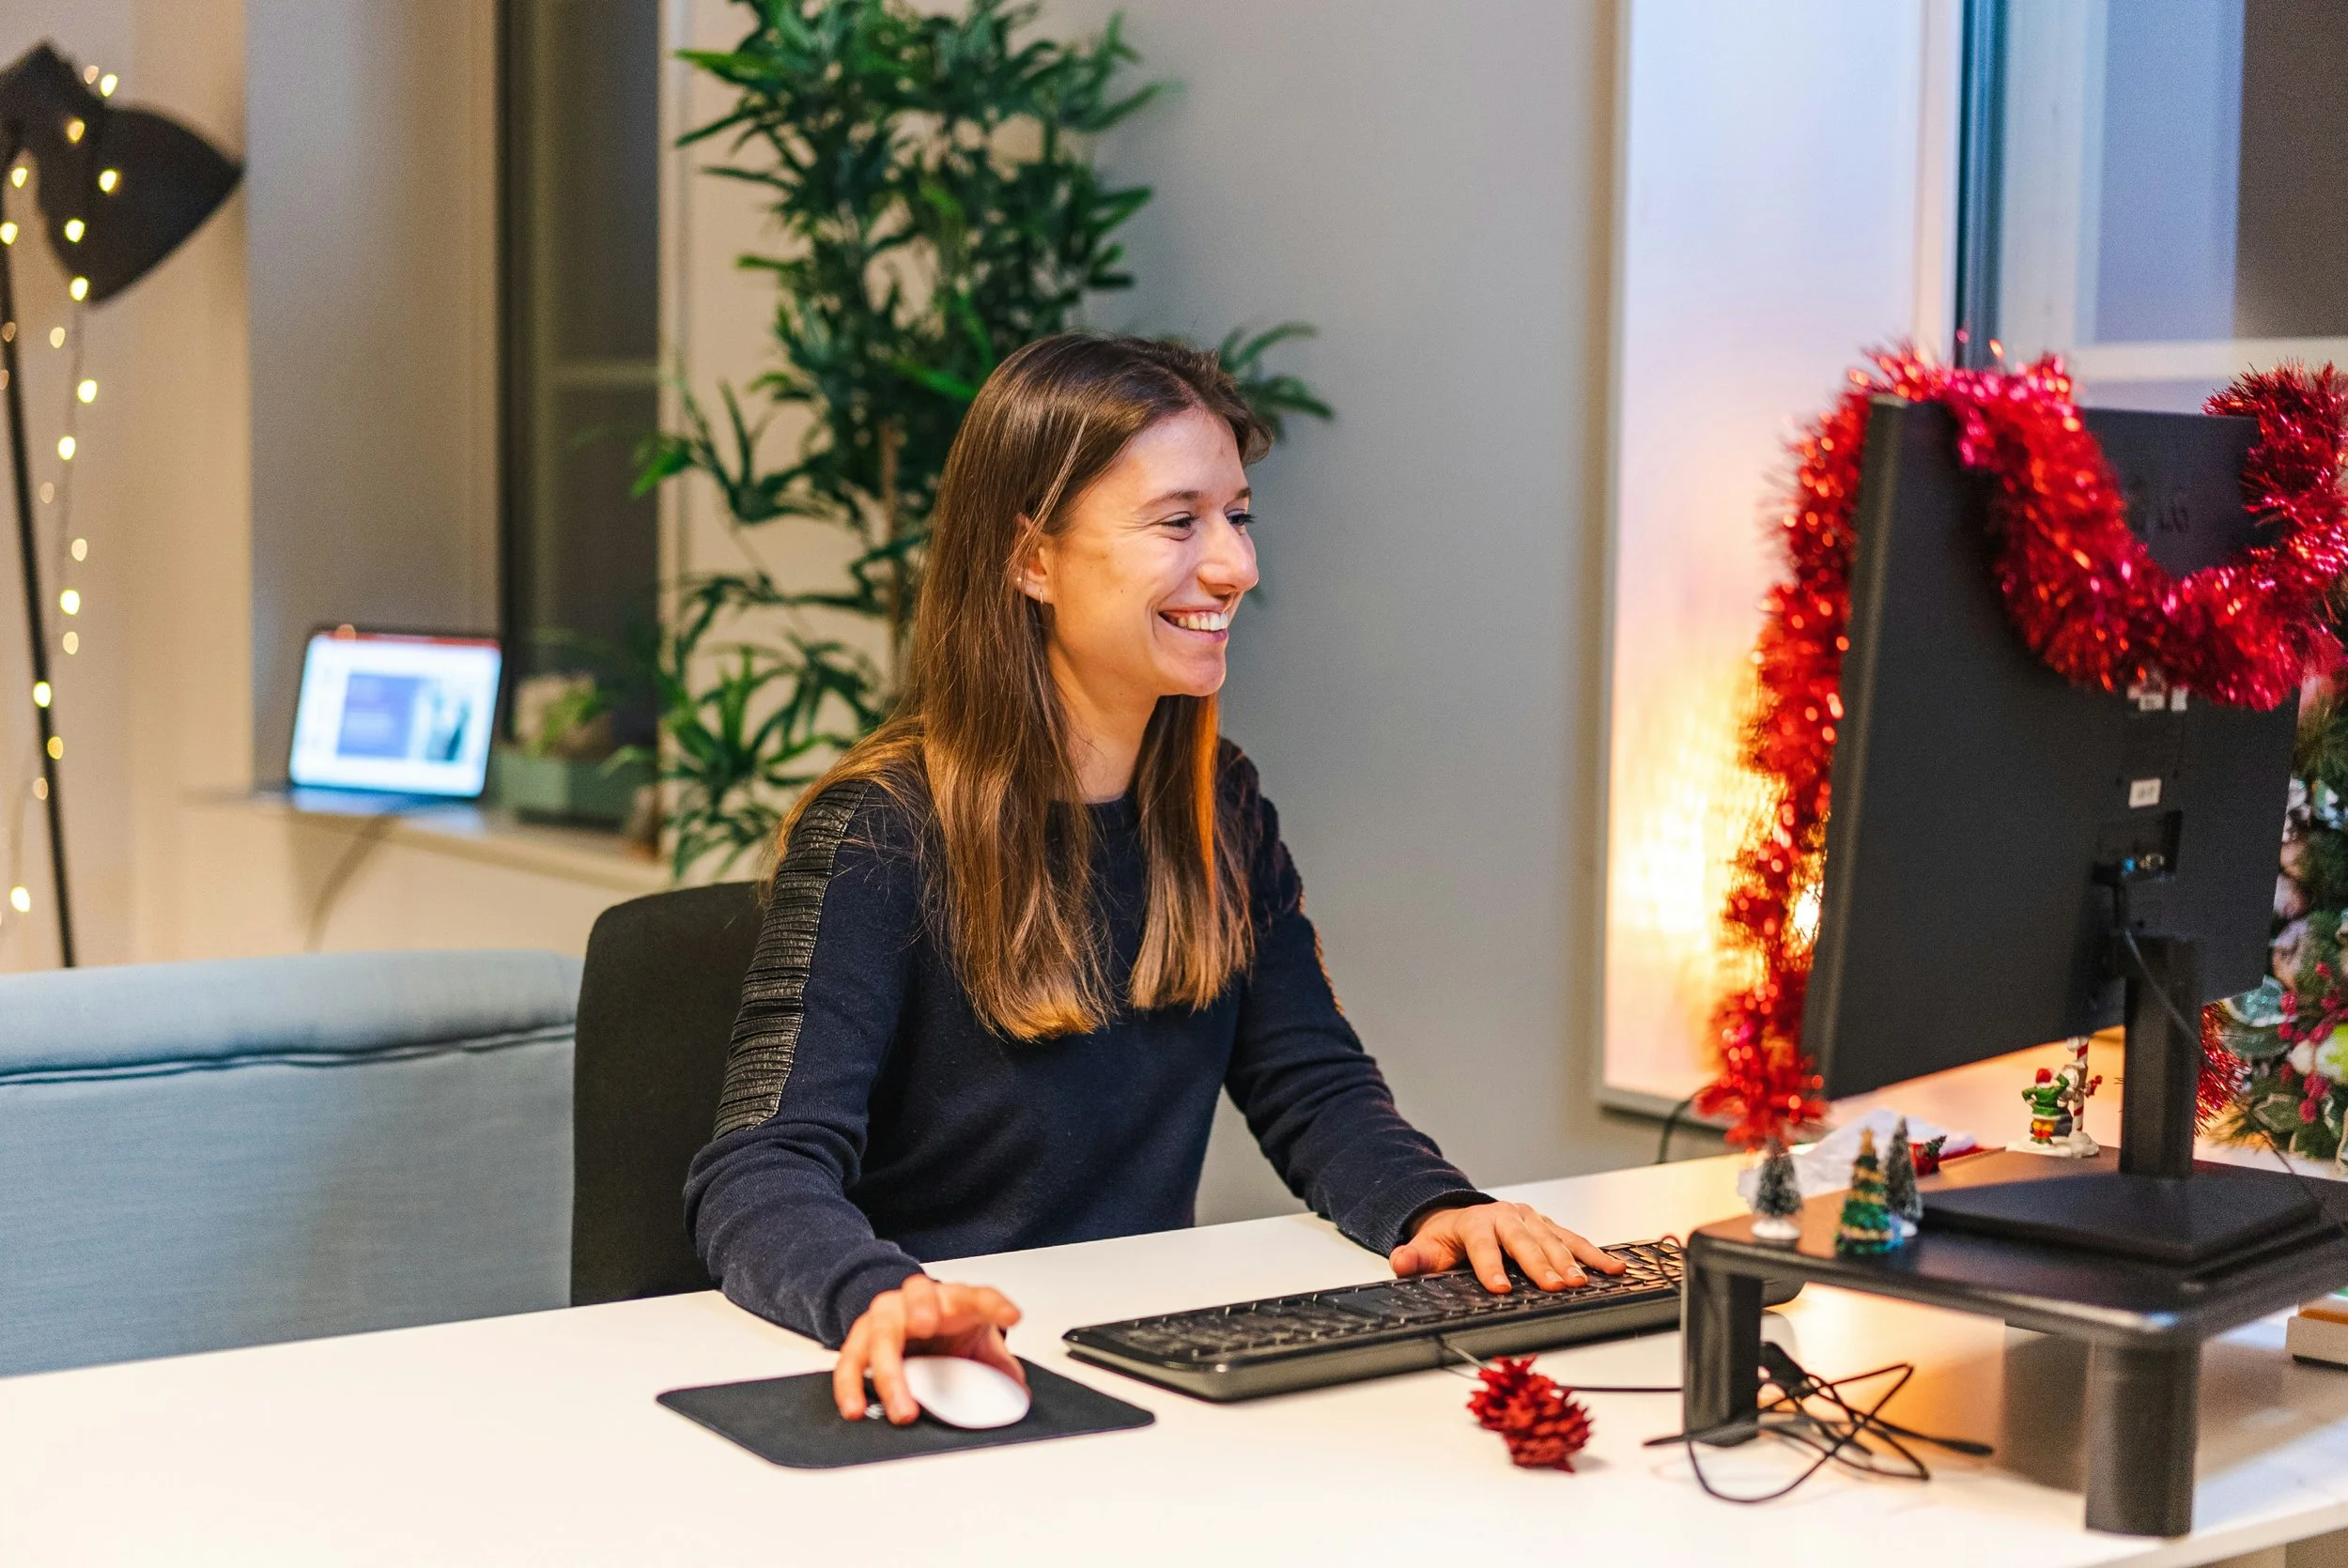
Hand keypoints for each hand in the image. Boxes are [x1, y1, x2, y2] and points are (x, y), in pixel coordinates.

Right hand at [833, 1275, 1024, 1424]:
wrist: (910, 1320)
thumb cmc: (946, 1330)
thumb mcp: (976, 1342)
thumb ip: (998, 1366)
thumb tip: (1018, 1395)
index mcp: (954, 1299)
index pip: (979, 1295)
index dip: (995, 1305)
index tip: (1011, 1317)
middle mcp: (917, 1300)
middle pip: (918, 1295)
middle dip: (921, 1308)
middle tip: (926, 1326)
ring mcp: (885, 1317)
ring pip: (880, 1332)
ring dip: (889, 1370)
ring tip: (902, 1407)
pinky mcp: (860, 1341)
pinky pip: (849, 1362)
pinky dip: (850, 1387)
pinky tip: (856, 1409)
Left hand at [1388, 1201, 1626, 1292]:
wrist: (1458, 1216)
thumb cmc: (1445, 1239)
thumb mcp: (1424, 1248)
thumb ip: (1413, 1258)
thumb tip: (1400, 1261)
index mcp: (1474, 1223)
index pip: (1483, 1246)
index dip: (1491, 1267)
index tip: (1500, 1289)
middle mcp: (1505, 1216)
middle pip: (1524, 1242)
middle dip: (1540, 1264)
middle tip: (1555, 1286)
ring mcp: (1529, 1219)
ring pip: (1552, 1239)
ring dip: (1570, 1261)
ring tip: (1583, 1282)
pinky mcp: (1547, 1225)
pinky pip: (1573, 1239)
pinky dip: (1594, 1253)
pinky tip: (1614, 1268)